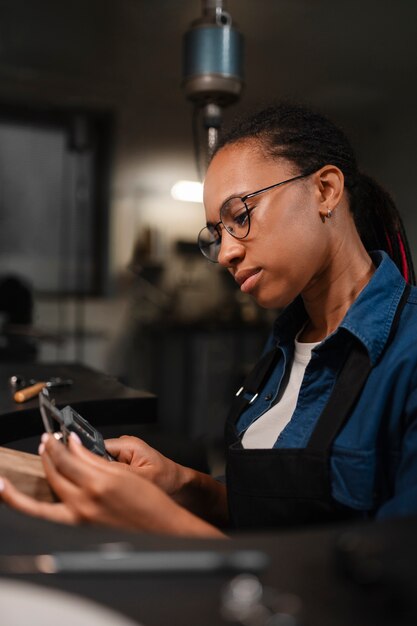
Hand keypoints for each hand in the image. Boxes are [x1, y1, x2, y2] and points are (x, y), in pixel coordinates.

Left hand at [0, 434, 223, 537]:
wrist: (161, 527)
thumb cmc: (149, 501)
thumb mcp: (123, 472)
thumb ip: (94, 459)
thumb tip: (75, 447)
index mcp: (98, 484)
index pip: (67, 458)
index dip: (57, 445)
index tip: (55, 437)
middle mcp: (84, 504)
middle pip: (53, 475)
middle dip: (46, 456)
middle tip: (44, 444)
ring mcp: (79, 520)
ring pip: (41, 504)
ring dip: (22, 491)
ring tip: (7, 482)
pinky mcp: (79, 530)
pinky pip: (49, 518)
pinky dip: (33, 511)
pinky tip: (23, 504)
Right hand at [104, 435, 185, 495]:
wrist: (177, 483)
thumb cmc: (167, 479)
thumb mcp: (144, 477)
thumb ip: (121, 472)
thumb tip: (99, 469)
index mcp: (128, 444)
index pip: (96, 448)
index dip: (92, 465)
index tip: (96, 480)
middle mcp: (124, 446)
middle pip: (97, 457)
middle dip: (101, 473)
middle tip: (116, 486)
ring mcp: (123, 454)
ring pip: (102, 466)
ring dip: (107, 478)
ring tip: (122, 487)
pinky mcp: (124, 462)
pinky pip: (109, 471)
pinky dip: (112, 480)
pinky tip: (122, 487)